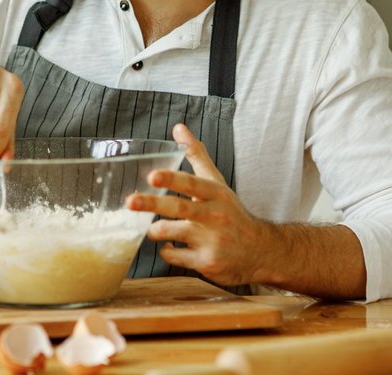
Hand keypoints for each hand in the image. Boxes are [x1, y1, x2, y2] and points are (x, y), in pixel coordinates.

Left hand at [125, 124, 271, 285]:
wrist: (261, 251)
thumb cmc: (232, 213)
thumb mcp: (218, 184)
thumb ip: (196, 156)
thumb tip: (178, 128)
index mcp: (216, 194)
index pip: (193, 183)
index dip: (172, 179)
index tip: (152, 176)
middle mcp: (215, 216)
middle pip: (180, 208)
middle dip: (152, 203)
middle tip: (130, 201)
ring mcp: (211, 241)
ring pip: (172, 233)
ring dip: (156, 230)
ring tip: (152, 228)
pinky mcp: (207, 263)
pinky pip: (174, 257)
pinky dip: (166, 251)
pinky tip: (169, 246)